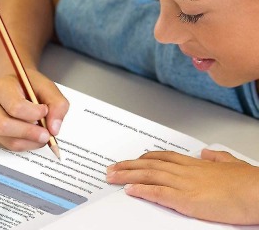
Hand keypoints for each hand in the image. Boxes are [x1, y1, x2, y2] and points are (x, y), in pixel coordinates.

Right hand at [0, 70, 68, 151]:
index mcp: (0, 87)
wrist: (15, 85)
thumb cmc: (29, 85)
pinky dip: (24, 145)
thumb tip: (53, 129)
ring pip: (6, 140)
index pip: (14, 106)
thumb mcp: (47, 87)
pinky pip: (7, 146)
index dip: (33, 114)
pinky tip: (32, 136)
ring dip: (29, 142)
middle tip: (47, 135)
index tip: (45, 112)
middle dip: (29, 133)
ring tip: (42, 136)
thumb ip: (56, 104)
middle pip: (3, 126)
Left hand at [106, 148, 258, 224]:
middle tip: (110, 168)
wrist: (257, 191)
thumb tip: (207, 153)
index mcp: (195, 164)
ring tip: (111, 177)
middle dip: (128, 166)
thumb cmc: (249, 182)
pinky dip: (141, 191)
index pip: (162, 157)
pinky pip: (158, 193)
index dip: (144, 158)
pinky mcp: (186, 200)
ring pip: (148, 176)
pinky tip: (129, 190)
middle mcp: (185, 171)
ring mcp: (184, 184)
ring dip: (127, 176)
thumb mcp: (231, 164)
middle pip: (149, 165)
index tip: (131, 160)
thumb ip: (217, 157)